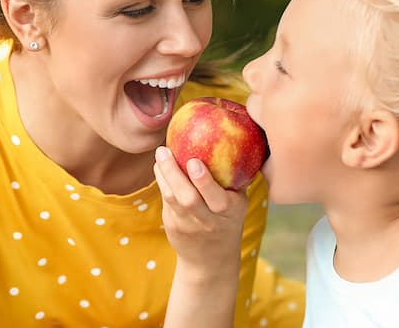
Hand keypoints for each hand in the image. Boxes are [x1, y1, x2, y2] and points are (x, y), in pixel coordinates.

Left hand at [153, 146, 247, 270]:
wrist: (210, 259)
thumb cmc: (228, 218)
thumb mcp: (239, 202)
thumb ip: (237, 178)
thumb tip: (239, 139)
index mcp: (230, 212)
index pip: (218, 198)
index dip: (204, 182)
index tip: (194, 162)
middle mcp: (208, 220)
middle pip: (188, 198)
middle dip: (175, 174)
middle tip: (165, 151)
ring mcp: (188, 225)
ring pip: (172, 198)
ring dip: (164, 175)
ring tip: (161, 154)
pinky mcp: (172, 226)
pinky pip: (166, 200)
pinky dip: (162, 181)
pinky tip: (159, 166)